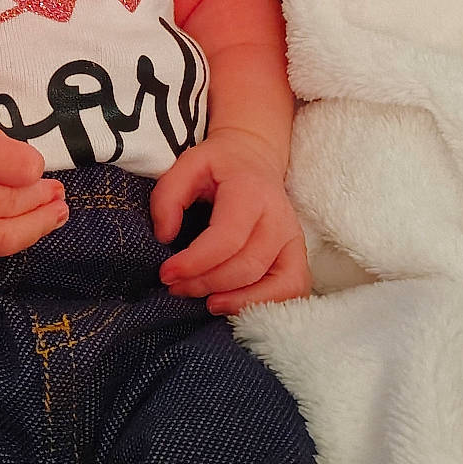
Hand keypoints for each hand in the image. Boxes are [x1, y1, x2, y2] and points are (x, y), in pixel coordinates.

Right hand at [0, 100, 66, 273]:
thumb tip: (32, 171)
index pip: (23, 170)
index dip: (35, 167)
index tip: (31, 165)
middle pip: (18, 208)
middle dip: (45, 201)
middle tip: (57, 195)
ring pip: (4, 242)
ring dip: (36, 230)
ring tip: (52, 217)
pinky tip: (5, 234)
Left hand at [150, 131, 311, 313]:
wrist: (255, 158)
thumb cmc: (219, 166)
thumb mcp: (188, 165)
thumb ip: (168, 196)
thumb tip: (165, 236)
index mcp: (251, 191)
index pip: (228, 238)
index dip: (196, 262)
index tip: (167, 273)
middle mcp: (278, 217)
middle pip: (247, 266)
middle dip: (207, 283)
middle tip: (176, 287)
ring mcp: (293, 238)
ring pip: (275, 284)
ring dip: (236, 301)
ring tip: (205, 302)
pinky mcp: (297, 254)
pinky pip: (293, 289)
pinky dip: (265, 304)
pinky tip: (234, 305)